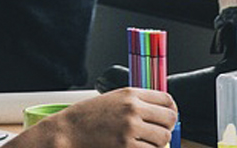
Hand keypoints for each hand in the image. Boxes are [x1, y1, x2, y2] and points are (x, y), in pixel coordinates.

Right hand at [15, 88, 178, 147]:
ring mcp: (130, 129)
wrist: (66, 132)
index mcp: (129, 94)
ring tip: (143, 144)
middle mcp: (132, 109)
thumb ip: (134, 103)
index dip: (171, 111)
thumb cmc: (85, 118)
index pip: (167, 100)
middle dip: (165, 128)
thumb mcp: (111, 100)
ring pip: (163, 138)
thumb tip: (158, 113)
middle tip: (156, 134)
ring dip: (156, 144)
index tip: (166, 118)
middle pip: (169, 119)